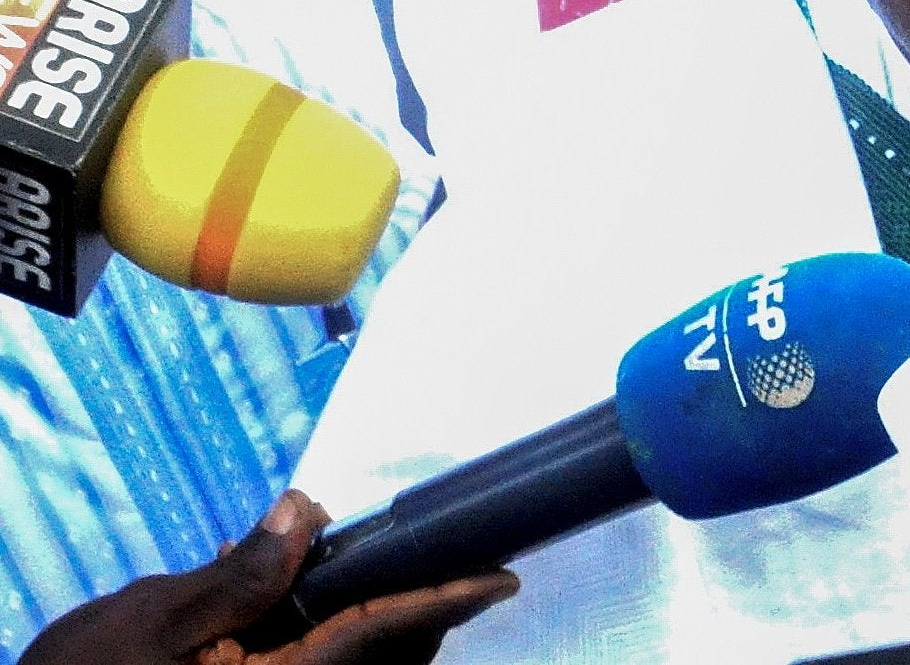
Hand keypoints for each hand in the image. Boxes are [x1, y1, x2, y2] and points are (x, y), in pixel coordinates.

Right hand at [20, 490, 516, 664]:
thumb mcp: (156, 621)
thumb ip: (242, 573)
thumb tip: (305, 509)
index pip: (388, 635)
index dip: (450, 600)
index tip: (504, 574)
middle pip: (389, 655)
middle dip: (418, 607)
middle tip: (436, 553)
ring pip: (362, 664)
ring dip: (374, 622)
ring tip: (355, 570)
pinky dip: (333, 636)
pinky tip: (293, 602)